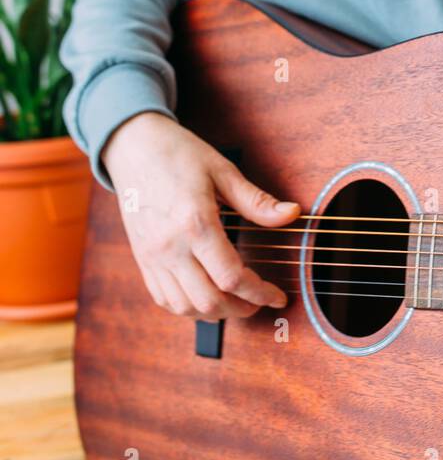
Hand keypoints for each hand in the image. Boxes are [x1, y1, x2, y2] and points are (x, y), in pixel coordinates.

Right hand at [101, 111, 300, 320]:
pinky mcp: (142, 259)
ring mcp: (152, 256)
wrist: (133, 147)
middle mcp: (169, 246)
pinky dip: (187, 307)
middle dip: (241, 308)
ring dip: (215, 313)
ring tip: (236, 302)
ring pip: (184, 307)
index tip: (277, 296)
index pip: (231, 277)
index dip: (260, 293)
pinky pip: (163, 299)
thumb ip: (257, 201)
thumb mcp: (223, 171)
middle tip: (260, 301)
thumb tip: (292, 213)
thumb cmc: (177, 153)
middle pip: (209, 300)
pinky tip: (206, 298)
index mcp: (194, 222)